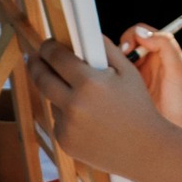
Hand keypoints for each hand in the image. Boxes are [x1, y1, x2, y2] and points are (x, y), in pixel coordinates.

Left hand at [26, 34, 168, 175]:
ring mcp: (67, 126)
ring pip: (51, 101)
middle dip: (36, 65)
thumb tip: (83, 32)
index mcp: (89, 82)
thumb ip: (104, 47)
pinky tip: (88, 120)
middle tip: (36, 59)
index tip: (47, 45)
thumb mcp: (128, 71)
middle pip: (41, 78)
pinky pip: (59, 121)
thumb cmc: (139, 109)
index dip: (48, 47)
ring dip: (58, 93)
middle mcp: (74, 105)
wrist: (145, 150)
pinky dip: (67, 116)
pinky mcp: (65, 142)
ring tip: (81, 97)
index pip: (56, 56)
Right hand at [116, 22, 181, 138]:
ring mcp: (140, 78)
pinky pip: (117, 80)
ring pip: (119, 62)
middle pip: (127, 45)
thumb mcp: (179, 68)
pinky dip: (112, 79)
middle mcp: (150, 62)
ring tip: (116, 75)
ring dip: (114, 64)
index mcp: (163, 52)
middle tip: (120, 62)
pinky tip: (115, 86)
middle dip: (120, 50)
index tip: (129, 49)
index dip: (132, 36)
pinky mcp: (132, 93)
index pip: (141, 32)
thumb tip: (142, 32)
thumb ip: (165, 44)